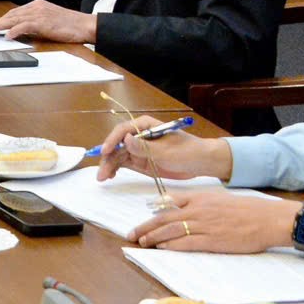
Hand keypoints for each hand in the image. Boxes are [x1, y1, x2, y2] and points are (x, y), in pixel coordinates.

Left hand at [0, 0, 96, 44]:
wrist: (85, 25)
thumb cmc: (70, 25)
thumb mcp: (50, 20)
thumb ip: (36, 23)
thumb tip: (22, 31)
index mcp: (38, 5)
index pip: (16, 12)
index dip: (3, 19)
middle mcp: (36, 7)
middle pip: (11, 14)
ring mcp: (39, 14)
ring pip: (14, 19)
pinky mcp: (43, 22)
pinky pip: (24, 26)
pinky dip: (14, 31)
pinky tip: (7, 36)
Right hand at [96, 118, 233, 183]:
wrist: (202, 162)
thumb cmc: (187, 151)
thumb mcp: (166, 151)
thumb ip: (145, 147)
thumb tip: (125, 139)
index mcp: (145, 126)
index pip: (123, 130)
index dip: (112, 140)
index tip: (106, 152)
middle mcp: (139, 136)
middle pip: (117, 144)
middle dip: (108, 158)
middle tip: (102, 173)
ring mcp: (139, 149)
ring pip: (118, 155)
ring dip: (109, 165)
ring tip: (103, 178)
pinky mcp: (141, 161)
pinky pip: (124, 163)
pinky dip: (116, 168)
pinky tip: (111, 175)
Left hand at [130, 189, 294, 251]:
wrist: (267, 219)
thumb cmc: (246, 209)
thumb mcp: (219, 198)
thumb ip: (199, 201)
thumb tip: (180, 206)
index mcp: (200, 197)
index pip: (169, 201)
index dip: (153, 209)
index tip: (143, 215)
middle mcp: (198, 209)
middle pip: (164, 217)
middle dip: (145, 226)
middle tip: (131, 234)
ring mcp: (204, 225)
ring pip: (171, 230)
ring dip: (153, 237)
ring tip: (142, 242)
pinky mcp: (212, 240)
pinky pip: (186, 242)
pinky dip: (171, 245)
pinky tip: (162, 247)